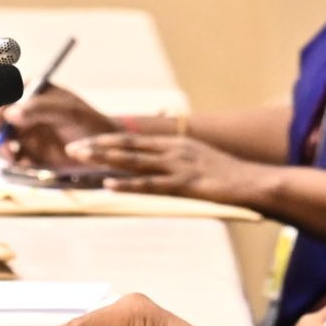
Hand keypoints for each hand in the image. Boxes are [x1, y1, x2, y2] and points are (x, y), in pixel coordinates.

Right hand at [0, 86, 116, 167]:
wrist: (102, 150)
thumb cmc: (89, 123)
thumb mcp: (68, 113)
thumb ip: (40, 109)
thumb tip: (10, 113)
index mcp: (31, 89)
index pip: (3, 94)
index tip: (0, 125)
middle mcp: (22, 107)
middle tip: (6, 148)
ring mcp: (22, 129)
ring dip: (1, 149)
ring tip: (16, 158)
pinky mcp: (25, 149)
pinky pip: (8, 155)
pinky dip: (13, 160)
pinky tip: (29, 163)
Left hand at [65, 132, 269, 207]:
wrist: (254, 182)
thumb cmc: (228, 176)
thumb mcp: (200, 161)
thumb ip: (178, 161)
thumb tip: (160, 164)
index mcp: (175, 143)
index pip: (134, 139)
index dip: (107, 140)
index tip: (84, 142)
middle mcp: (172, 149)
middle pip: (127, 145)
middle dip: (97, 146)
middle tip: (71, 148)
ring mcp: (178, 165)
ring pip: (134, 160)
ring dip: (105, 160)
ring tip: (81, 160)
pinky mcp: (184, 184)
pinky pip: (150, 185)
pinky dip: (127, 185)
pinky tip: (109, 186)